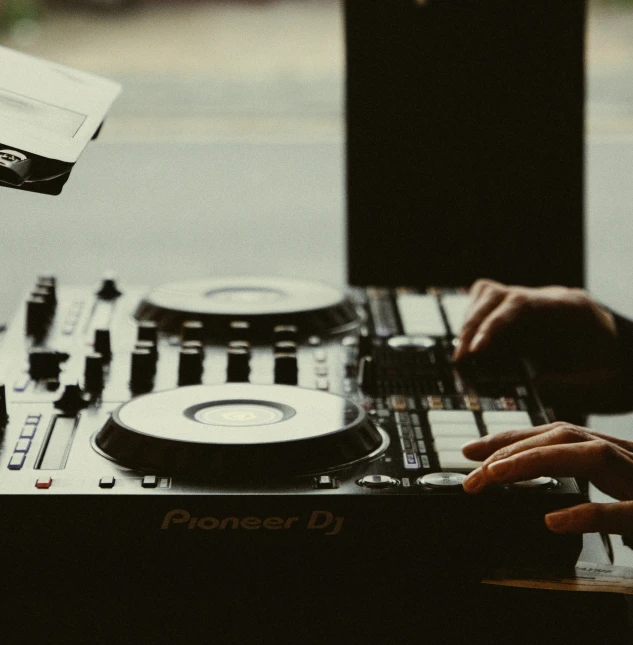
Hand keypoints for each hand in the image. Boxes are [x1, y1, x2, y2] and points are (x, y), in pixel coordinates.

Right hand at [452, 279, 617, 371]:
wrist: (623, 362)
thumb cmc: (616, 373)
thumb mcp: (606, 386)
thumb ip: (574, 387)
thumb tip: (536, 386)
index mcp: (569, 308)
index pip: (520, 305)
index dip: (493, 325)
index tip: (475, 351)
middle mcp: (546, 300)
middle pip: (496, 296)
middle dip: (473, 326)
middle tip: (460, 360)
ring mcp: (530, 305)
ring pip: (487, 297)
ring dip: (470, 324)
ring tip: (462, 358)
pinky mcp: (519, 317)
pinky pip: (487, 308)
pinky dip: (475, 326)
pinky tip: (473, 351)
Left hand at [462, 422, 632, 537]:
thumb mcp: (621, 491)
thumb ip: (585, 485)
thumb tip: (541, 501)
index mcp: (612, 453)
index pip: (553, 435)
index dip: (510, 438)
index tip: (470, 450)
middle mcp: (626, 459)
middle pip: (562, 438)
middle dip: (512, 450)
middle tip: (472, 472)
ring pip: (590, 457)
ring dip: (537, 462)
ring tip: (496, 475)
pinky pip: (623, 511)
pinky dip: (587, 514)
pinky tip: (553, 520)